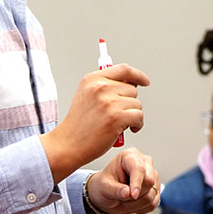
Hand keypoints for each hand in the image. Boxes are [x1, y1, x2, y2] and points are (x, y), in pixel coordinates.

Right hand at [41, 64, 149, 183]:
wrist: (68, 144)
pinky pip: (139, 116)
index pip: (123, 69)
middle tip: (118, 114)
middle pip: (132, 89)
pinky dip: (137, 125)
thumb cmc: (79, 124)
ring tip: (120, 124)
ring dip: (133, 116)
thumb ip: (105, 86)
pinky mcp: (116, 117)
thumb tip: (130, 83)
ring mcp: (108, 102)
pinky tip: (127, 130)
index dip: (137, 75)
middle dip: (129, 103)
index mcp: (92, 79)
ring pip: (137, 104)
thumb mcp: (86, 96)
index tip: (144, 81)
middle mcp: (100, 88)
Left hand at [85, 148, 159, 213]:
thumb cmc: (104, 185)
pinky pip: (154, 203)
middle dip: (135, 195)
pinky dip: (142, 208)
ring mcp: (152, 176)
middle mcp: (145, 163)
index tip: (133, 196)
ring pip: (152, 194)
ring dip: (136, 203)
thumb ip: (115, 190)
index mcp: (130, 156)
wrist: (107, 195)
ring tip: (125, 200)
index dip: (137, 183)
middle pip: (149, 181)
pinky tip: (133, 203)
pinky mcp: (156, 189)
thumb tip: (127, 193)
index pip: (139, 168)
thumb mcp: (104, 187)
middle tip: (122, 197)